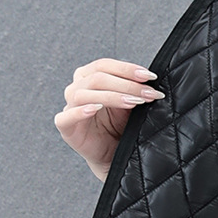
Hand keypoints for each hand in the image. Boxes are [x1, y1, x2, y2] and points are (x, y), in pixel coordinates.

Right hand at [53, 58, 164, 181]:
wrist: (113, 151)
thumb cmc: (119, 124)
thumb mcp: (130, 102)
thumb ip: (134, 89)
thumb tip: (151, 78)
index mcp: (89, 76)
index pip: (104, 65)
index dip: (126, 69)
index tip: (149, 76)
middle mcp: (77, 88)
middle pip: (97, 78)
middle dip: (127, 84)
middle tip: (149, 93)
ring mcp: (69, 107)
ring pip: (84, 94)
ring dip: (113, 96)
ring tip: (133, 102)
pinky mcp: (66, 127)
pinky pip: (66, 117)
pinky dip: (79, 111)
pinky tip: (95, 108)